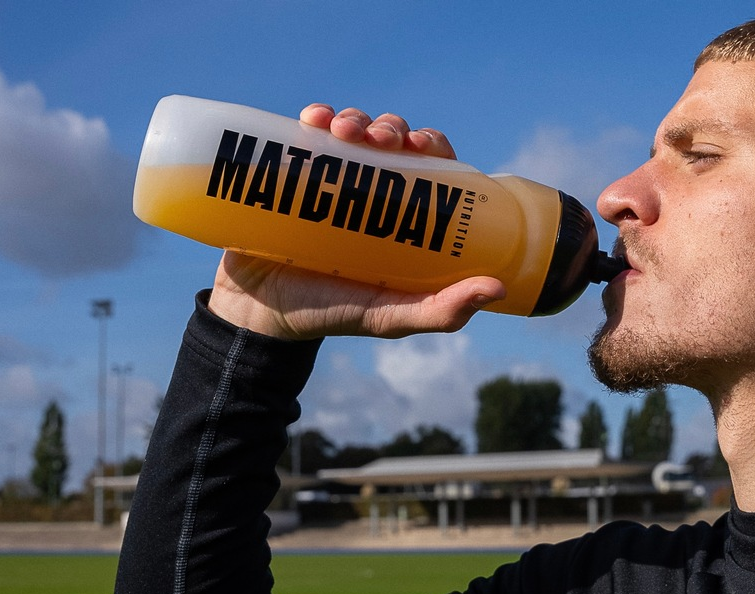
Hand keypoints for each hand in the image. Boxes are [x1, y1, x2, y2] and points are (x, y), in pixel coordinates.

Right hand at [208, 106, 504, 339]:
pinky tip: (315, 118)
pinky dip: (316, 116)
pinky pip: (307, 131)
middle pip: (393, 140)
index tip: (421, 144)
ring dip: (356, 118)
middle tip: (382, 139)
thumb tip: (497, 288)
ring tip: (344, 131)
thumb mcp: (391, 316)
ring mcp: (331, 176)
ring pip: (353, 130)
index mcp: (404, 215)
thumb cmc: (332, 313)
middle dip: (392, 128)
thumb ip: (441, 311)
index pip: (431, 165)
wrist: (258, 311)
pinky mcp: (291, 171)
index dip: (432, 144)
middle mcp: (372, 190)